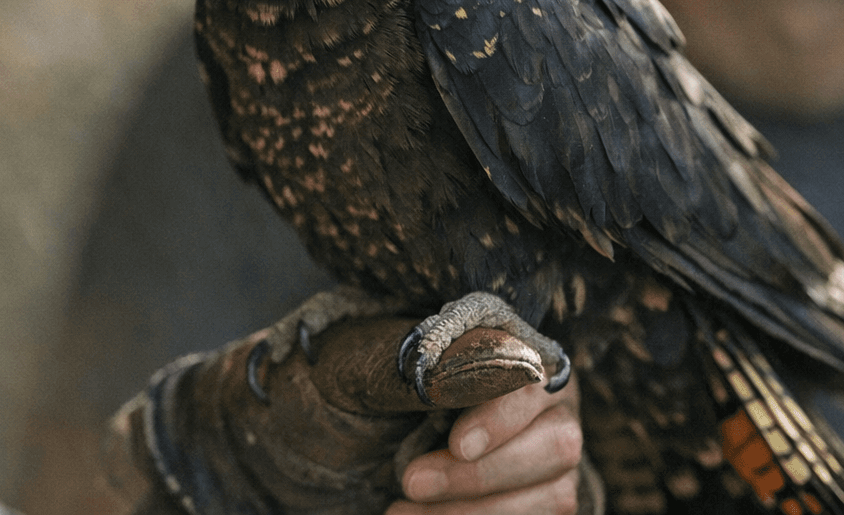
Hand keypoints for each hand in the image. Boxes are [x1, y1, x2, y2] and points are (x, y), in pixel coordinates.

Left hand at [111, 302, 600, 514]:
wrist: (288, 451)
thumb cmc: (320, 393)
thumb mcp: (350, 369)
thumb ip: (417, 368)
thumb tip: (481, 368)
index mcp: (499, 345)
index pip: (533, 373)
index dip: (504, 411)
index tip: (455, 441)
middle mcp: (534, 401)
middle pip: (556, 442)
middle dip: (480, 476)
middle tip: (407, 482)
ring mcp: (536, 460)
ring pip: (554, 495)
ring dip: (479, 514)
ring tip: (399, 513)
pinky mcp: (525, 504)